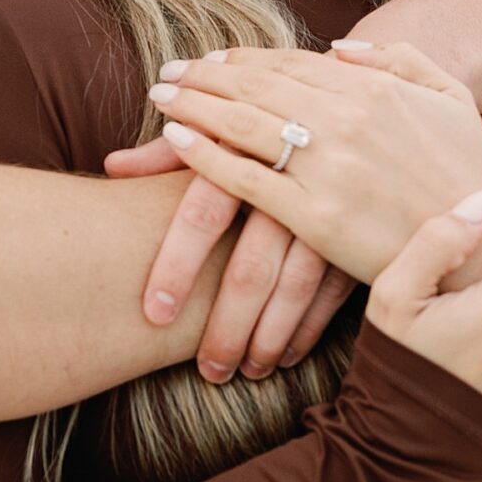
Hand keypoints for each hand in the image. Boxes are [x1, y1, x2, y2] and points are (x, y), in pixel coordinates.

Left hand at [107, 136, 354, 381]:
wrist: (368, 109)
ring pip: (294, 285)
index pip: (202, 212)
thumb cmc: (277, 116)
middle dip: (225, 325)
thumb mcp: (229, 121)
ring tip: (244, 372)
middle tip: (207, 369)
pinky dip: (310, 325)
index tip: (155, 314)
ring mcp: (333, 206)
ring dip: (268, 337)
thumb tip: (113, 168)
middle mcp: (291, 177)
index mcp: (246, 146)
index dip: (177, 265)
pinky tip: (287, 354)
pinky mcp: (361, 228)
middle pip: (250, 265)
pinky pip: (334, 288)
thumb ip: (172, 151)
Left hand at [145, 38, 481, 288]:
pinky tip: (176, 139)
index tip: (210, 60)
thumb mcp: (449, 98)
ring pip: (242, 124)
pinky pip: (246, 179)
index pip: (289, 64)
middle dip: (205, 77)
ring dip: (194, 105)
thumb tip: (340, 46)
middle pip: (256, 87)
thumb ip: (400, 60)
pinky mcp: (314, 216)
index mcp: (372, 89)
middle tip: (167, 73)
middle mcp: (345, 119)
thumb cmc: (467, 173)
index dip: (243, 60)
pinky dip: (204, 156)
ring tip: (161, 98)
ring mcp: (328, 167)